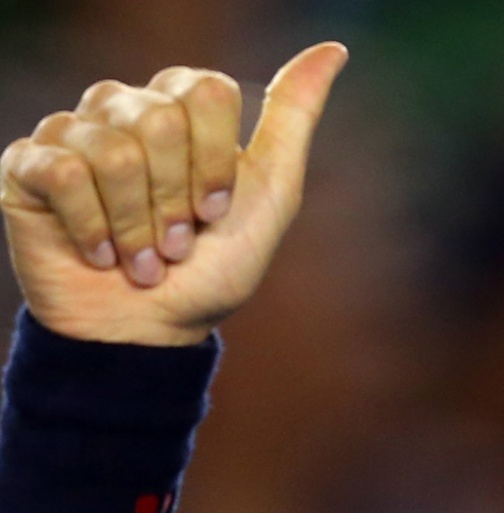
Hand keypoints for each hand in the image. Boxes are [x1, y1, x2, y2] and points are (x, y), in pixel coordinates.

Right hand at [0, 43, 346, 347]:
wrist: (153, 330)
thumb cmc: (212, 269)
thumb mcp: (270, 196)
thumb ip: (293, 120)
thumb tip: (333, 50)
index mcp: (177, 108)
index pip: (206, 90)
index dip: (217, 164)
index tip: (214, 213)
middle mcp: (122, 109)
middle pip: (161, 120)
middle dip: (177, 202)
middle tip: (175, 245)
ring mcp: (72, 132)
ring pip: (115, 153)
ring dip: (139, 228)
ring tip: (142, 260)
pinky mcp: (28, 164)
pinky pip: (66, 174)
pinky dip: (94, 230)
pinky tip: (100, 254)